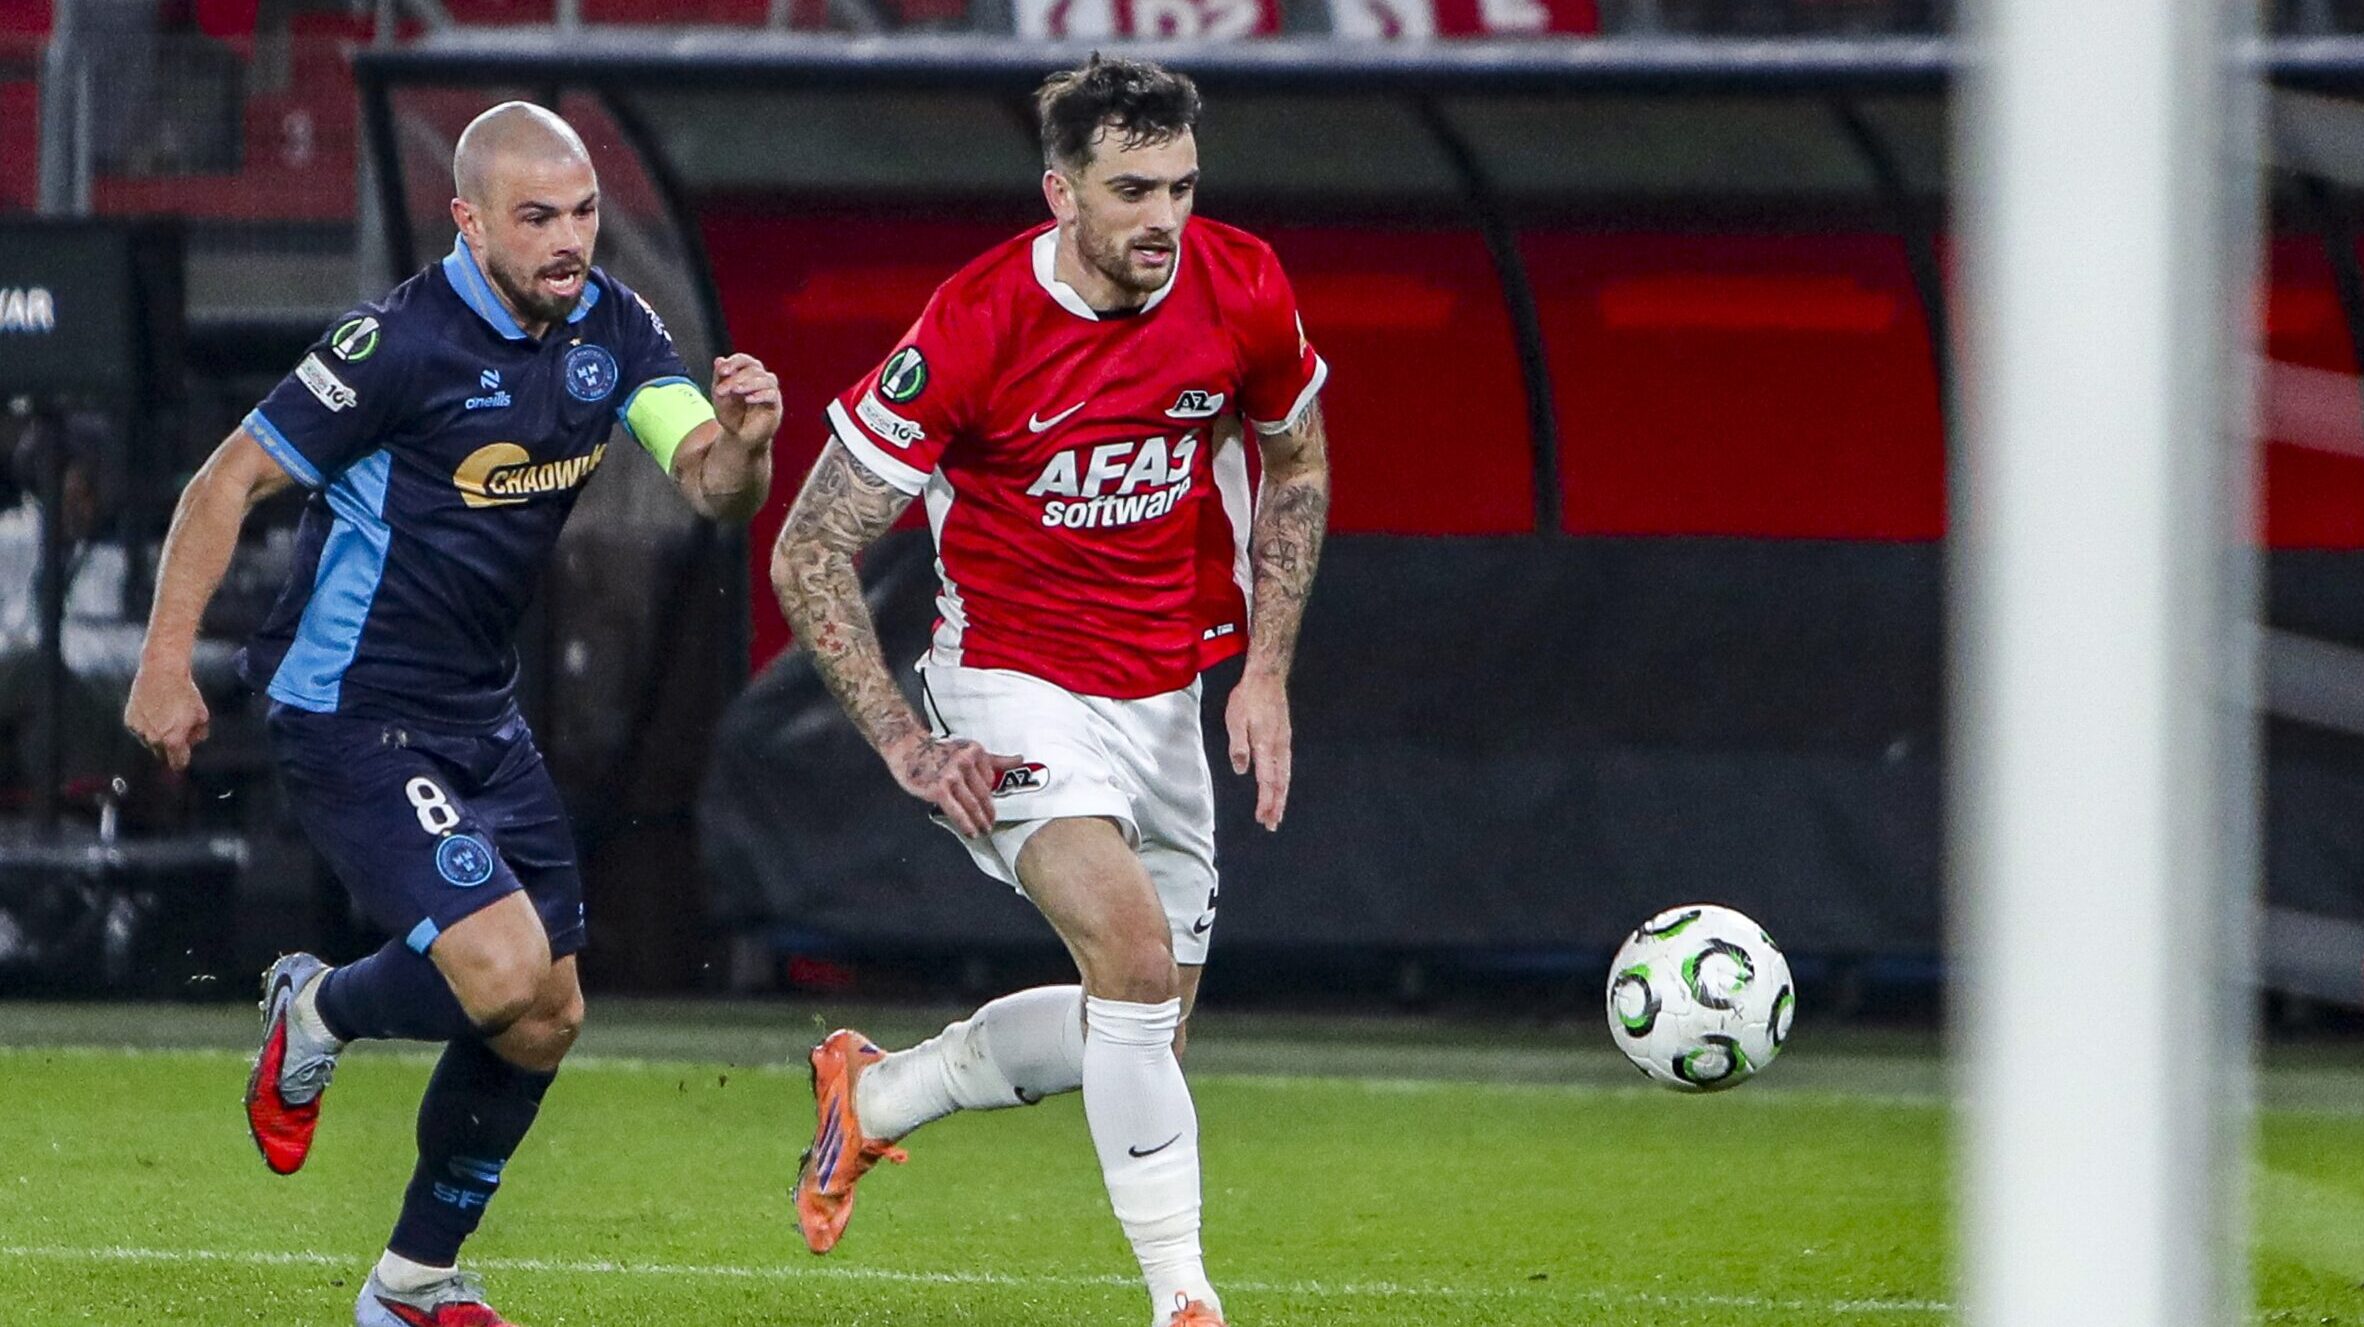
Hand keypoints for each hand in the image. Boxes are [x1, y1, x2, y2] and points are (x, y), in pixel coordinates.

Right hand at [124, 663, 209, 772]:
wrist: (162, 673)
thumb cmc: (185, 693)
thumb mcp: (202, 716)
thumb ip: (199, 735)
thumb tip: (192, 742)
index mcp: (173, 741)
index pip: (177, 763)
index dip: (182, 761)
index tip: (182, 758)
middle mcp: (154, 739)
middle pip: (162, 754)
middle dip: (169, 747)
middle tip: (175, 730)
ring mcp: (139, 731)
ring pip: (149, 742)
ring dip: (156, 736)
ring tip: (164, 716)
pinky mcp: (129, 721)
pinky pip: (139, 730)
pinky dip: (145, 725)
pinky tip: (152, 710)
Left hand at [711, 353, 781, 447]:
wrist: (739, 437)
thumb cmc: (731, 415)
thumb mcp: (720, 397)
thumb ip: (719, 379)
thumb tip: (719, 360)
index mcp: (747, 374)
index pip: (744, 360)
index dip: (734, 362)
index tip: (722, 371)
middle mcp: (761, 379)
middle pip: (753, 369)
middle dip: (736, 378)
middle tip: (722, 390)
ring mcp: (770, 392)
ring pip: (767, 379)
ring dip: (749, 383)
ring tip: (736, 391)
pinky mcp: (775, 406)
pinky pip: (773, 394)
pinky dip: (760, 394)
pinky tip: (748, 399)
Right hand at [884, 731, 1024, 837]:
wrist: (907, 747)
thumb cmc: (937, 751)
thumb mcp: (968, 750)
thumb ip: (994, 759)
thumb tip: (1019, 760)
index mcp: (975, 751)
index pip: (991, 780)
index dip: (990, 797)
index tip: (990, 809)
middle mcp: (965, 761)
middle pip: (984, 795)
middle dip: (989, 813)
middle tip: (991, 824)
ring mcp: (951, 775)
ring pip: (972, 805)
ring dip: (980, 822)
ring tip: (983, 830)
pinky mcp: (938, 788)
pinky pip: (957, 811)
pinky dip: (966, 824)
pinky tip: (970, 832)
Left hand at [1226, 668, 1291, 830]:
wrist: (1267, 678)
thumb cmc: (1247, 698)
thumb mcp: (1235, 720)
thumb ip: (1238, 746)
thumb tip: (1241, 770)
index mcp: (1265, 745)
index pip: (1266, 781)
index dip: (1265, 802)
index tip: (1262, 819)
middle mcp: (1279, 747)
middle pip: (1279, 783)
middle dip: (1276, 806)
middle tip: (1272, 825)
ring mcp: (1284, 743)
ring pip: (1285, 776)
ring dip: (1280, 797)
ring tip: (1277, 813)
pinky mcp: (1285, 738)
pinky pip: (1286, 766)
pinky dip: (1284, 782)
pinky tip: (1280, 787)